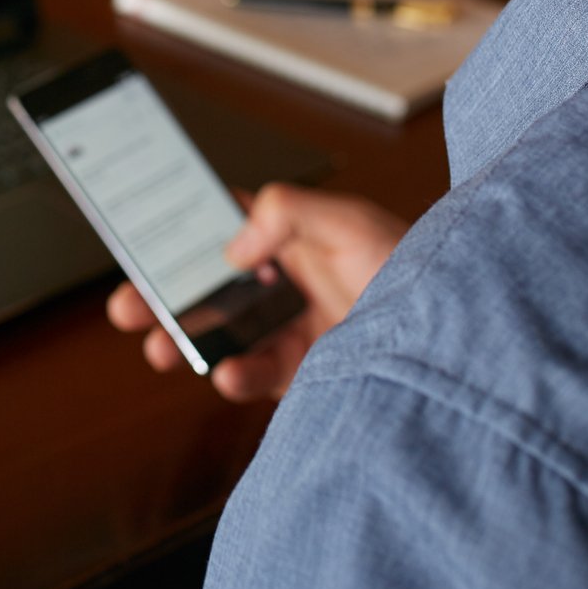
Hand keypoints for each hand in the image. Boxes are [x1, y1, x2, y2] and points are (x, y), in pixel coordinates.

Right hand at [107, 183, 408, 401]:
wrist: (460, 341)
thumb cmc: (421, 267)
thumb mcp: (350, 220)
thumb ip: (286, 212)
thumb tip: (233, 246)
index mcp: (294, 234)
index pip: (224, 224)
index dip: (179, 229)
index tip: (138, 239)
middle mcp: (289, 281)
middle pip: (210, 286)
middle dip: (163, 296)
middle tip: (127, 308)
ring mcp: (296, 328)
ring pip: (224, 334)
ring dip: (186, 341)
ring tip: (159, 348)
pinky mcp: (308, 373)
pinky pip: (259, 376)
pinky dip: (236, 376)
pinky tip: (227, 372)